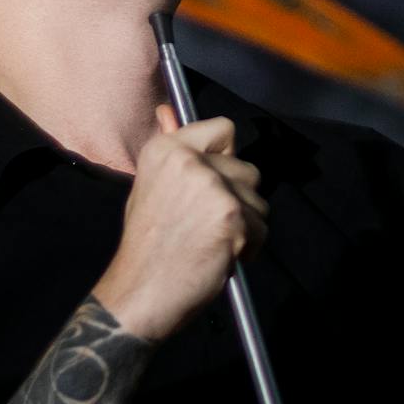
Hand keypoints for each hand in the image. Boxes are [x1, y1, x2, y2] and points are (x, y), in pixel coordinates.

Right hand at [90, 106, 268, 341]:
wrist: (141, 292)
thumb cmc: (147, 245)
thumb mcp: (150, 187)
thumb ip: (172, 151)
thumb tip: (168, 111)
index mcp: (167, 149)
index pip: (223, 129)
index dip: (225, 156)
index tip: (213, 180)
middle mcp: (189, 161)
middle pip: (247, 169)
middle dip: (237, 200)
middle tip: (207, 225)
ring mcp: (213, 187)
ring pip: (258, 200)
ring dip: (246, 225)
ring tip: (213, 242)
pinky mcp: (232, 216)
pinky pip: (261, 228)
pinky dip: (249, 247)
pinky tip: (220, 257)